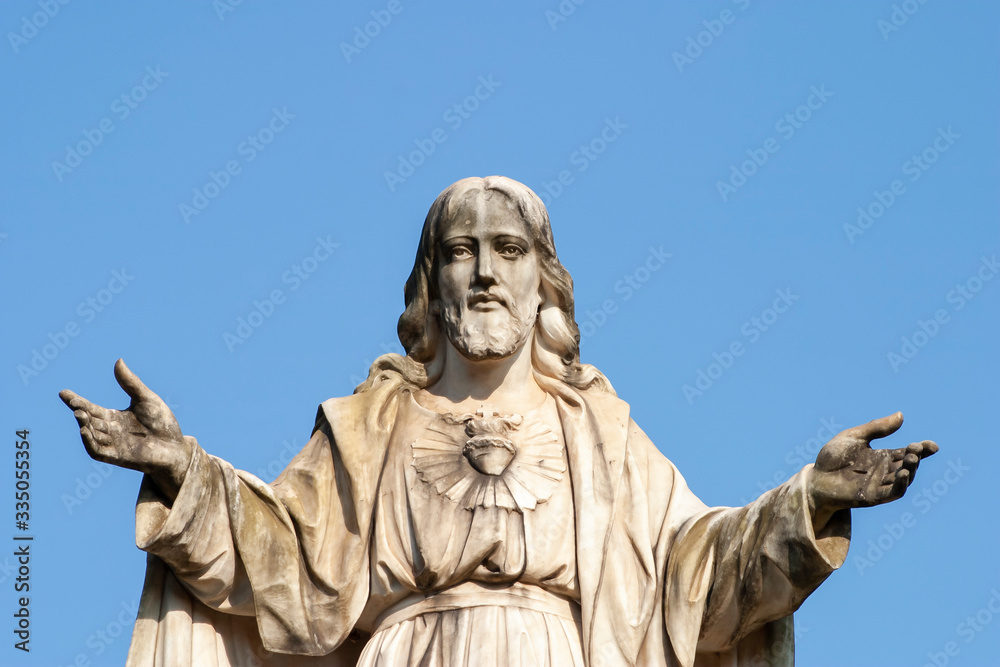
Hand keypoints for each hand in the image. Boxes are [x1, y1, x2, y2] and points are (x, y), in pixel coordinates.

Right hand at [60, 359, 192, 497]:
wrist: (176, 445)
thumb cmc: (162, 422)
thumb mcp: (146, 399)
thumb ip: (130, 383)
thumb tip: (118, 360)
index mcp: (114, 417)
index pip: (91, 408)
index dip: (76, 401)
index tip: (63, 393)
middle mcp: (110, 431)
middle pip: (89, 420)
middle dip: (80, 412)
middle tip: (76, 404)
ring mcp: (113, 445)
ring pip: (91, 435)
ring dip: (84, 425)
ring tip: (80, 414)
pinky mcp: (118, 457)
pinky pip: (98, 452)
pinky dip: (89, 442)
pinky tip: (85, 430)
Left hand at [808, 412, 937, 528]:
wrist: (815, 477)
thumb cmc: (832, 457)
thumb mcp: (854, 437)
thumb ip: (876, 428)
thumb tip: (901, 415)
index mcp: (882, 456)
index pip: (906, 452)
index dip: (921, 449)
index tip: (932, 446)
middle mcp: (884, 471)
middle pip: (907, 465)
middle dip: (915, 457)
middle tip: (916, 449)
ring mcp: (880, 484)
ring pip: (903, 480)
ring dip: (911, 470)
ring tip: (912, 459)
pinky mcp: (873, 497)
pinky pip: (892, 493)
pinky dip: (900, 485)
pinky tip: (903, 474)